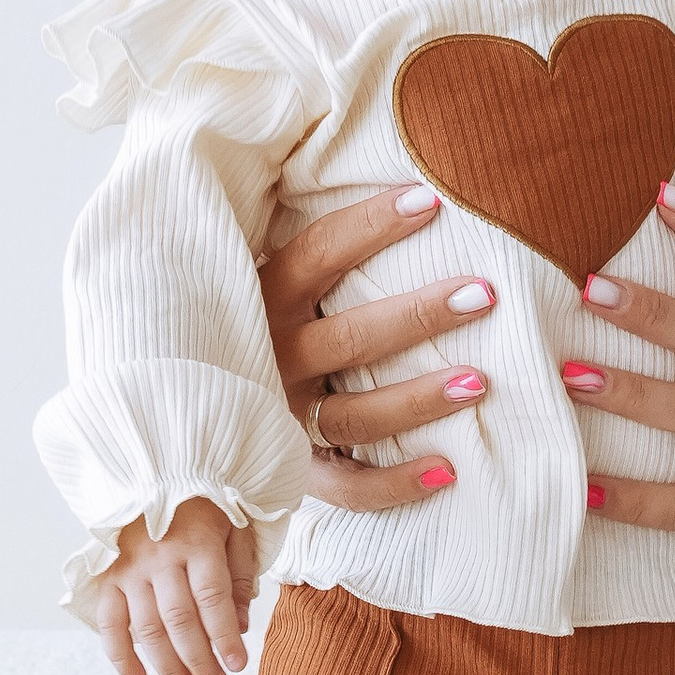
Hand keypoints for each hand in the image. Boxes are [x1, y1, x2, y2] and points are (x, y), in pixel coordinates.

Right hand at [93, 495, 257, 674]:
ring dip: (167, 667)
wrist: (155, 477)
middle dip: (199, 661)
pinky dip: (120, 656)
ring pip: (146, 628)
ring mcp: (130, 569)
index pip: (212, 599)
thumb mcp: (234, 531)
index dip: (224, 636)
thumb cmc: (204, 509)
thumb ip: (240, 578)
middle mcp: (161, 559)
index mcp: (198, 543)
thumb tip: (239, 627)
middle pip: (180, 620)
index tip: (238, 665)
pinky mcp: (108, 577)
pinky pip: (110, 623)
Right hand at [258, 181, 496, 509]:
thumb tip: (408, 187)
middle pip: (351, 338)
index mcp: (261, 299)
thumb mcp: (271, 275)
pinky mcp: (292, 469)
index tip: (432, 201)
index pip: (319, 253)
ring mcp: (279, 417)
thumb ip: (320, 244)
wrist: (189, 407)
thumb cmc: (261, 318)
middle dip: (420, 315)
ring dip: (418, 400)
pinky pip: (345, 486)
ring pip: (354, 415)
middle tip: (485, 294)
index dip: (371, 225)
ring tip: (479, 382)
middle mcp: (270, 359)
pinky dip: (393, 484)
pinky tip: (447, 471)